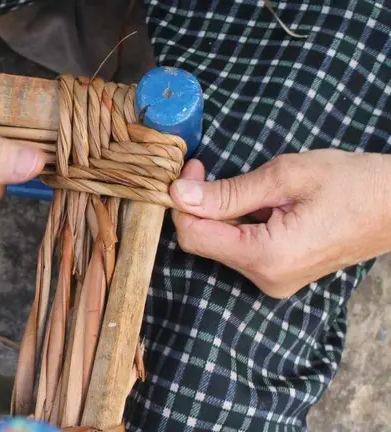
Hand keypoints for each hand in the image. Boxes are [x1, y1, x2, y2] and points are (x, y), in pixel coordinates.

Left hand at [169, 149, 390, 297]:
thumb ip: (228, 192)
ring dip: (219, 213)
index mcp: (266, 257)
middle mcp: (265, 279)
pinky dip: (237, 223)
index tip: (192, 169)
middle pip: (204, 242)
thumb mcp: (285, 176)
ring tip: (245, 185)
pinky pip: (241, 249)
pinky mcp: (280, 275)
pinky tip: (257, 202)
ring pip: (220, 245)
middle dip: (198, 205)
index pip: (193, 236)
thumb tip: (179, 194)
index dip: (182, 202)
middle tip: (207, 169)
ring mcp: (273, 281)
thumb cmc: (351, 184)